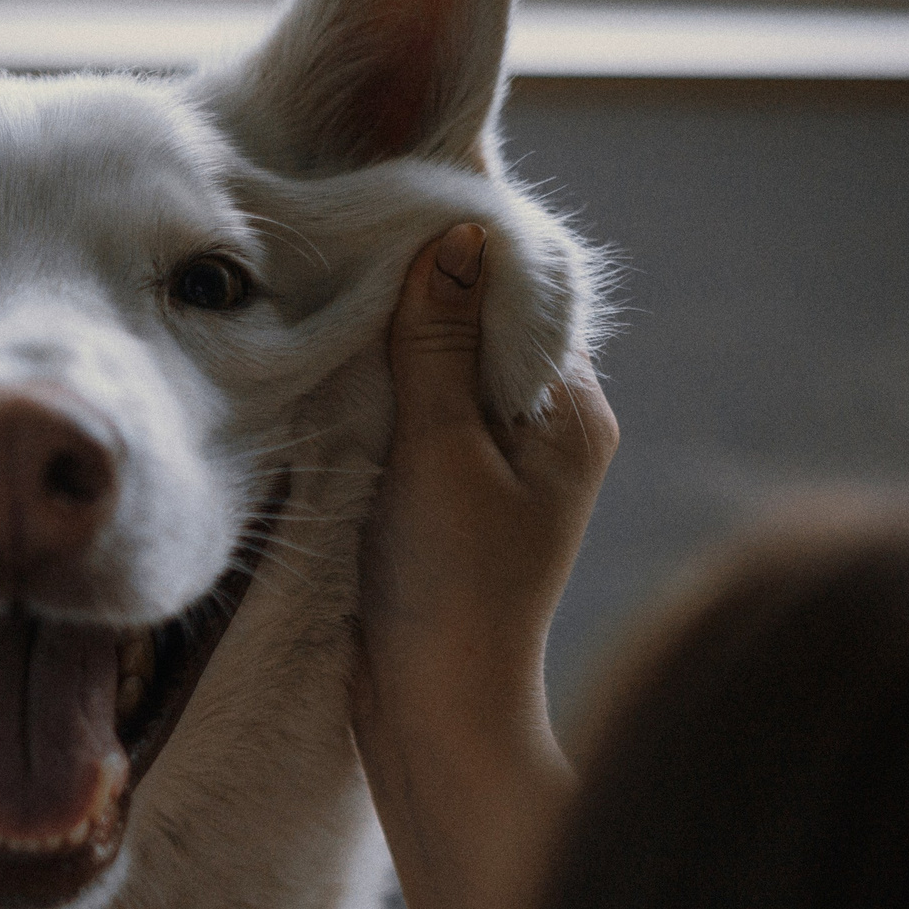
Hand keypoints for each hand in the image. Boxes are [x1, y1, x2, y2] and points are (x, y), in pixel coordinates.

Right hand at [355, 222, 618, 760]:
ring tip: (335, 289)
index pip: (527, 292)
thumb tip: (456, 236)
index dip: (466, 244)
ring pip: (449, 364)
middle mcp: (549, 431)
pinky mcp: (452, 493)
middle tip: (352, 233)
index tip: (399, 196)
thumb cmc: (450, 587)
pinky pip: (422, 409)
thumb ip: (438, 347)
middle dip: (426, 284)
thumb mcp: (439, 452)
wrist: (433, 712)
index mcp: (572, 415)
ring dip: (397, 335)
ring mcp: (500, 463)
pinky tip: (339, 364)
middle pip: (488, 322)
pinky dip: (384, 382)